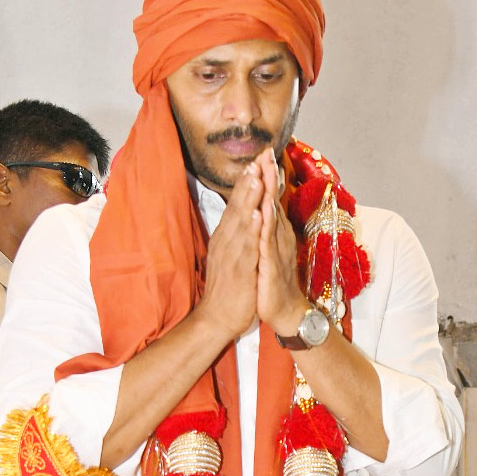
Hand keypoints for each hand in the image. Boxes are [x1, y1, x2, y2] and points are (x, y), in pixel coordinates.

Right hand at [197, 162, 264, 340]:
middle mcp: (227, 241)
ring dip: (249, 199)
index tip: (254, 162)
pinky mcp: (239, 269)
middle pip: (237, 207)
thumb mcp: (231, 256)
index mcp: (227, 238)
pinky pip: (247, 247)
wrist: (217, 317)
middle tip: (256, 159)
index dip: (245, 184)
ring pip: (241, 222)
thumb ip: (236, 236)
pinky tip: (259, 215)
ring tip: (256, 177)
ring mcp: (232, 254)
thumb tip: (243, 217)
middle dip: (248, 182)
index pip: (236, 206)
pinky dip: (252, 230)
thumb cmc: (228, 287)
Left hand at [256, 149, 307, 333]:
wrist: (284, 312)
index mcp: (275, 233)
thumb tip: (267, 210)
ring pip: (271, 217)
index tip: (263, 153)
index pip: (270, 199)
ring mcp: (276, 250)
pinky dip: (265, 225)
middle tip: (266, 151)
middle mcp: (278, 237)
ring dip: (268, 193)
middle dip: (269, 176)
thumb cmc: (275, 282)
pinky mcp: (271, 265)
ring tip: (264, 171)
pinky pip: (267, 242)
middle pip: (273, 202)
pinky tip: (262, 209)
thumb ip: (270, 230)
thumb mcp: (271, 251)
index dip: (267, 177)